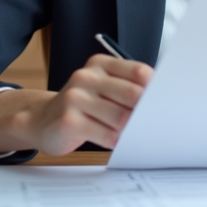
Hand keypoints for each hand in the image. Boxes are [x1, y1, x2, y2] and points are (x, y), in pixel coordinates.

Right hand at [0, 54, 152, 156]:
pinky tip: (119, 143)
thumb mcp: (101, 88)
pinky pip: (107, 134)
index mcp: (99, 64)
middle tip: (156, 124)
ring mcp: (75, 98)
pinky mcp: (69, 121)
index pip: (139, 72)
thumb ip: (126, 89)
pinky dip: (119, 141)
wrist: (40, 120)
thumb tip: (160, 103)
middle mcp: (86, 77)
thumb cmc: (81, 106)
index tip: (166, 103)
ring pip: (122, 117)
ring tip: (136, 135)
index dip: (156, 90)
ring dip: (133, 130)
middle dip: (147, 112)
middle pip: (133, 94)